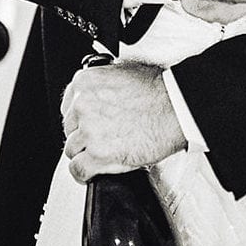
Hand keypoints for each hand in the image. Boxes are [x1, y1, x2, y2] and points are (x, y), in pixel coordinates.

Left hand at [62, 62, 185, 180]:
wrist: (176, 108)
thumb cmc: (159, 90)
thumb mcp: (123, 72)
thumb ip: (102, 85)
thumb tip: (99, 96)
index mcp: (85, 83)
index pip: (69, 106)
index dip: (80, 118)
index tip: (88, 123)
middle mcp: (83, 105)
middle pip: (70, 129)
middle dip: (84, 135)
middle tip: (104, 137)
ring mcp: (89, 131)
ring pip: (72, 150)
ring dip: (86, 153)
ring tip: (105, 153)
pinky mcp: (98, 154)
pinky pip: (78, 169)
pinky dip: (83, 174)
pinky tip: (92, 172)